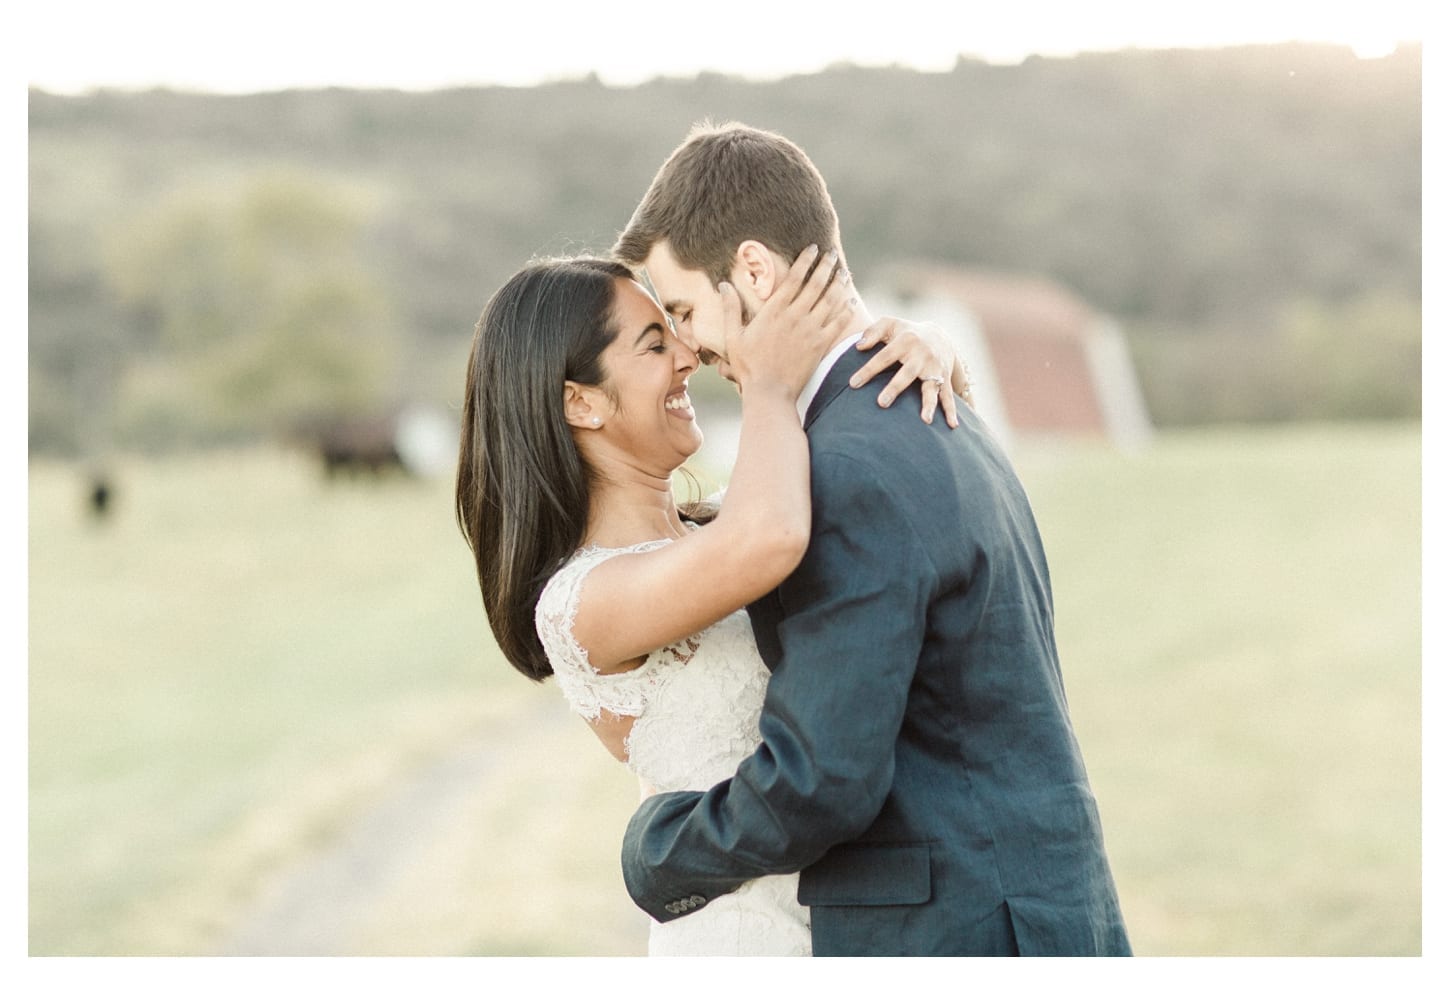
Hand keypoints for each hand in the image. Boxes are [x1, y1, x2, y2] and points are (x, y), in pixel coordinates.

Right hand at [720, 245, 854, 398]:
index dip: (805, 261)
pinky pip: (838, 323)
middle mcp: (794, 316)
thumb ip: (730, 309)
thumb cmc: (748, 366)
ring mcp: (810, 331)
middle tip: (833, 254)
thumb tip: (723, 285)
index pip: (793, 278)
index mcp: (774, 311)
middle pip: (815, 284)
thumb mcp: (733, 337)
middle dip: (826, 266)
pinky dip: (846, 310)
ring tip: (844, 273)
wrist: (769, 392)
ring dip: (838, 284)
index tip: (813, 248)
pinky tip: (850, 301)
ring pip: (830, 300)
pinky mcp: (820, 345)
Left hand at [849, 317, 973, 426]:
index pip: (884, 356)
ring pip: (931, 387)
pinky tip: (952, 425)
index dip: (869, 370)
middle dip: (895, 388)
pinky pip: (948, 396)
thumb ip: (872, 332)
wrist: (938, 335)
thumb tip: (858, 346)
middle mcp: (922, 355)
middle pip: (907, 373)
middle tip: (882, 403)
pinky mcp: (944, 379)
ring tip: (925, 420)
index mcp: (906, 341)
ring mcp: (935, 368)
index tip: (853, 384)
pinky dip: (951, 411)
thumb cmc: (905, 332)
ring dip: (929, 404)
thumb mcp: (889, 324)